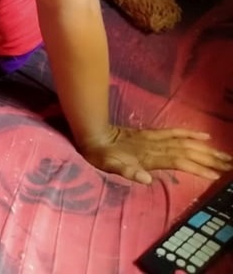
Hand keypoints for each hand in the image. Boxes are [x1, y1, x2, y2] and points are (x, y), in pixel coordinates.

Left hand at [79, 125, 231, 183]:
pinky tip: (204, 136)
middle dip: (209, 159)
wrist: (92, 134)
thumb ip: (127, 172)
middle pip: (188, 152)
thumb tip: (145, 179)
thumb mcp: (110, 167)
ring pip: (185, 143)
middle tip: (229, 166)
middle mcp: (156, 147)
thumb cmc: (101, 154)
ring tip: (224, 156)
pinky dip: (190, 133)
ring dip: (205, 149)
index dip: (197, 168)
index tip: (215, 175)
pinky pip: (174, 132)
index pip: (179, 162)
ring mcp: (155, 139)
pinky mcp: (152, 134)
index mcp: (149, 157)